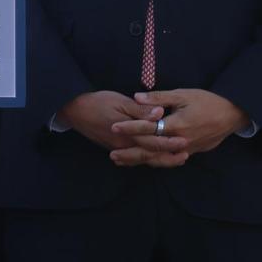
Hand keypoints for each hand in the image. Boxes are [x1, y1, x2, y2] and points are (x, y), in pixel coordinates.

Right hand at [58, 91, 179, 165]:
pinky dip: (146, 160)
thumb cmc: (98, 102)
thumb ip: (140, 110)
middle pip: (150, 155)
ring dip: (160, 160)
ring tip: (175, 159)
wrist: (75, 111)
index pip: (153, 140)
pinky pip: (133, 159)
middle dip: (168, 156)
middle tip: (185, 155)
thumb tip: (159, 113)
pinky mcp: (114, 148)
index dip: (169, 142)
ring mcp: (119, 148)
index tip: (184, 142)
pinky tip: (154, 159)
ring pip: (143, 159)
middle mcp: (124, 144)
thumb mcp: (120, 101)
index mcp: (128, 132)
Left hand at [119, 89, 250, 158]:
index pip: (148, 128)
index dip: (130, 128)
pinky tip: (144, 161)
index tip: (114, 127)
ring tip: (122, 161)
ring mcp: (186, 150)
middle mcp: (180, 141)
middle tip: (112, 154)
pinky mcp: (191, 153)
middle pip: (151, 150)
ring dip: (140, 160)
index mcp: (177, 125)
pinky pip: (169, 160)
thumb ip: (158, 98)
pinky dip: (155, 161)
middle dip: (130, 153)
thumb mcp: (183, 95)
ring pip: (159, 159)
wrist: (232, 115)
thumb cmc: (207, 101)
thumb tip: (136, 97)